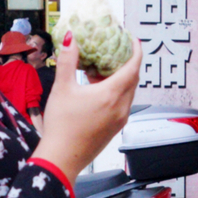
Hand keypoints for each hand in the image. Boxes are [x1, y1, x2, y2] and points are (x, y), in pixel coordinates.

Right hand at [31, 34, 141, 179]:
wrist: (61, 158)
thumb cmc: (61, 126)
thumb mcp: (62, 88)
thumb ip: (68, 61)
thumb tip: (71, 39)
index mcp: (111, 95)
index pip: (133, 67)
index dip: (136, 51)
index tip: (133, 40)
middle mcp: (121, 108)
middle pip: (133, 79)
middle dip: (127, 63)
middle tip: (116, 51)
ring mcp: (120, 120)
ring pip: (128, 93)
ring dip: (120, 79)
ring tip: (101, 71)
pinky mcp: (115, 128)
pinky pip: (122, 104)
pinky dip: (116, 93)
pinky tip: (97, 91)